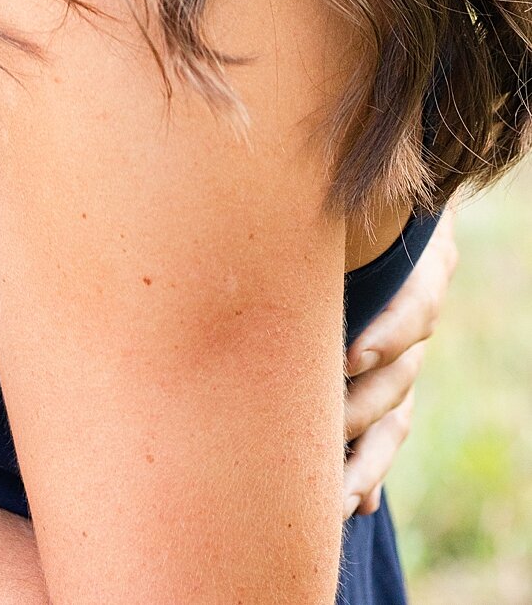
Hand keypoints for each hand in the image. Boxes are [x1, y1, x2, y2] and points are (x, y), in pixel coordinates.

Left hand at [342, 212, 457, 516]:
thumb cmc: (344, 188)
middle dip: (365, 407)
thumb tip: (271, 187)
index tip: (352, 357)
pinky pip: (389, 435)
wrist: (378, 211)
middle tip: (327, 429)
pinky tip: (357, 503)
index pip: (416, 304)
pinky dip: (373, 468)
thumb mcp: (350, 191)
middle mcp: (415, 316)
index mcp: (420, 263)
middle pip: (403, 373)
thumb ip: (326, 203)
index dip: (389, 333)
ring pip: (397, 415)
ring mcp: (406, 357)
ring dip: (370, 459)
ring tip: (340, 496)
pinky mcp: (390, 385)